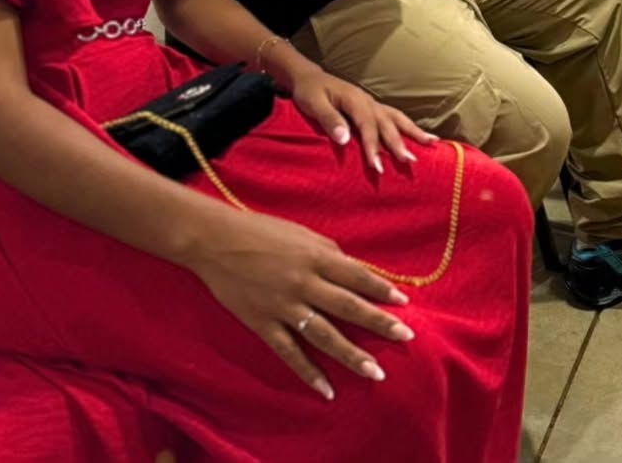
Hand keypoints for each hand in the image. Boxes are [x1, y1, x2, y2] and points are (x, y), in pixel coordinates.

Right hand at [190, 208, 414, 400]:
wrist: (216, 241)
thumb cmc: (262, 231)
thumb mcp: (301, 234)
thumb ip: (328, 253)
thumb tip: (354, 271)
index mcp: (315, 256)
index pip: (357, 276)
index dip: (381, 289)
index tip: (404, 302)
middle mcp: (304, 282)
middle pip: (348, 306)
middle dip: (379, 322)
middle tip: (405, 336)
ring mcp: (283, 306)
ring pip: (324, 335)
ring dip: (351, 355)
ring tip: (375, 371)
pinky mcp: (263, 324)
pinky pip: (289, 353)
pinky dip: (308, 372)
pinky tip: (326, 389)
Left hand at [290, 63, 437, 174]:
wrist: (309, 78)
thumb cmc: (309, 91)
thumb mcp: (313, 104)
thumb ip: (329, 120)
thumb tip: (344, 139)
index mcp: (354, 99)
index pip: (367, 126)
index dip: (373, 146)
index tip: (377, 166)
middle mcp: (367, 101)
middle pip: (387, 123)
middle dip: (399, 143)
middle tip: (410, 162)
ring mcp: (372, 103)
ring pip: (397, 117)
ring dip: (414, 131)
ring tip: (432, 142)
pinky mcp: (372, 108)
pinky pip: (393, 117)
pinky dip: (408, 126)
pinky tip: (418, 135)